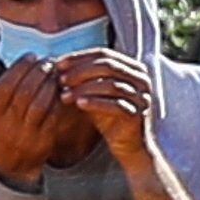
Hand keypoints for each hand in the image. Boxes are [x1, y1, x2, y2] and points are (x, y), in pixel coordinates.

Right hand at [0, 59, 88, 188]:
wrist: (11, 166)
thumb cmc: (4, 131)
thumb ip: (5, 92)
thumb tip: (24, 60)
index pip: (5, 85)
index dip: (20, 67)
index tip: (32, 55)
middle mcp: (7, 124)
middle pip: (24, 92)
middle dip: (39, 73)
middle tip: (49, 61)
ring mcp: (25, 134)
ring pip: (40, 104)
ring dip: (51, 85)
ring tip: (57, 73)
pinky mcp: (43, 141)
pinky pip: (53, 116)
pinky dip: (59, 100)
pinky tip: (62, 90)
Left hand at [51, 51, 161, 169]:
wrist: (128, 146)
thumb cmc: (109, 116)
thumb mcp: (95, 93)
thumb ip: (84, 78)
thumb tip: (57, 63)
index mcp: (134, 68)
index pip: (104, 54)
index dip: (79, 57)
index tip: (58, 64)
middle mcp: (142, 79)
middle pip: (108, 66)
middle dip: (80, 71)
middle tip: (60, 79)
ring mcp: (142, 96)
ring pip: (110, 85)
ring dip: (84, 88)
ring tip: (64, 95)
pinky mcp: (138, 114)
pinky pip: (115, 105)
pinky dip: (94, 103)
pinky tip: (78, 104)